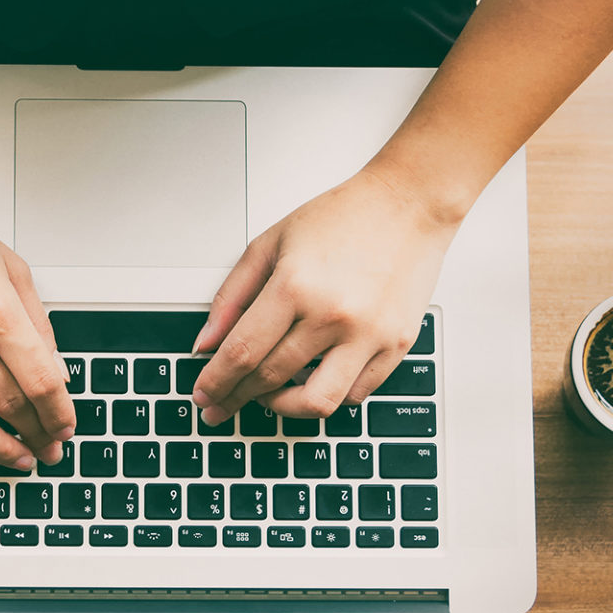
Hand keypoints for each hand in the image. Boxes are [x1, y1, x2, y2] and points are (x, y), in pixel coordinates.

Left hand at [190, 166, 456, 423]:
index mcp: (295, 286)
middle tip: (222, 404)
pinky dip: (328, 396)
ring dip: (283, 409)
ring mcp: (369, 335)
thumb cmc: (342, 217)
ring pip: (317, 403)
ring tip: (268, 398)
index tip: (204, 395)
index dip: (216, 381)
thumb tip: (206, 343)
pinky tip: (311, 381)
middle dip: (237, 398)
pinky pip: (355, 394)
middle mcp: (333, 315)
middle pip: (271, 378)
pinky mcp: (397, 345)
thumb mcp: (270, 243)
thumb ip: (231, 297)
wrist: (408, 204)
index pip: (242, 353)